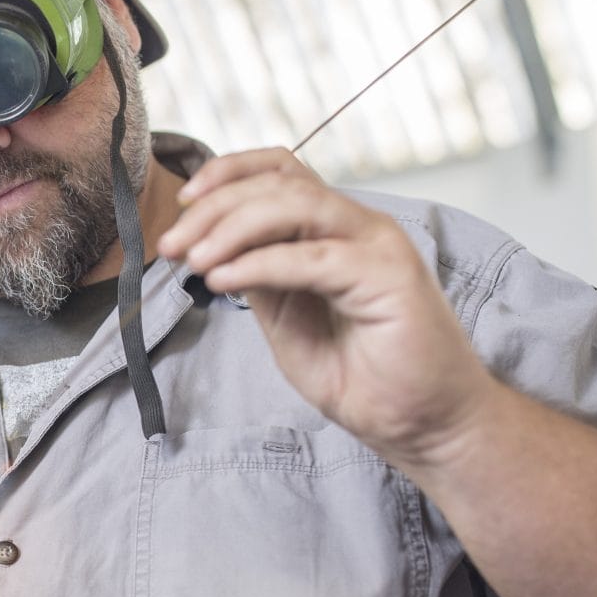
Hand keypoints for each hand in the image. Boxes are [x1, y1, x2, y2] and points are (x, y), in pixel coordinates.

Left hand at [156, 147, 499, 467]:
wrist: (423, 423)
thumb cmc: (365, 378)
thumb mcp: (289, 321)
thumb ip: (260, 280)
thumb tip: (211, 251)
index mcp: (335, 231)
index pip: (281, 172)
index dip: (228, 174)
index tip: (183, 203)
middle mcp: (359, 227)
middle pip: (280, 183)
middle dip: (214, 208)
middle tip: (173, 244)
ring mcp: (377, 246)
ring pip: (295, 205)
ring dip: (232, 228)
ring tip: (195, 260)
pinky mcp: (388, 276)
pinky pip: (313, 256)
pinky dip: (260, 263)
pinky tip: (224, 281)